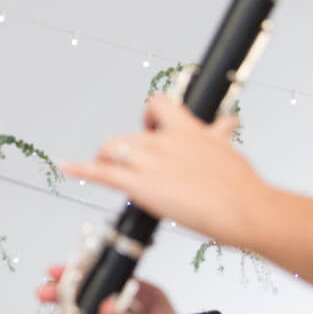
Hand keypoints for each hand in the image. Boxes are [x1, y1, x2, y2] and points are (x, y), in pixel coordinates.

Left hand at [63, 95, 267, 247]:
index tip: (151, 128)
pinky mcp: (141, 185)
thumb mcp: (229, 151)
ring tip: (110, 172)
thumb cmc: (241, 185)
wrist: (247, 208)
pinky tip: (66, 167)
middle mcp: (164, 140)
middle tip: (133, 165)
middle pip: (127, 133)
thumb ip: (219, 136)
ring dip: (106, 160)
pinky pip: (103, 173)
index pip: (157, 104)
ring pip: (112, 149)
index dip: (148, 116)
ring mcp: (151, 161)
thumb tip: (229, 123)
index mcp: (187, 128)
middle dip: (124, 148)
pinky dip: (81, 169)